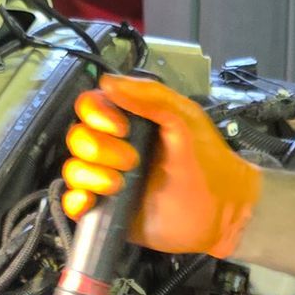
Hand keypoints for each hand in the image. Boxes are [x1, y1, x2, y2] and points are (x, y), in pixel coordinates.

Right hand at [61, 72, 263, 257]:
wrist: (220, 211)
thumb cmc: (208, 162)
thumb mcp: (186, 118)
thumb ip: (151, 96)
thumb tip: (108, 83)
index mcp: (130, 121)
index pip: (90, 106)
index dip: (97, 115)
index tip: (121, 128)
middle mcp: (115, 148)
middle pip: (78, 137)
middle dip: (101, 149)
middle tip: (132, 161)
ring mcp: (109, 179)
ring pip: (74, 169)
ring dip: (92, 175)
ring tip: (120, 185)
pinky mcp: (108, 209)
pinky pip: (74, 202)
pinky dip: (75, 201)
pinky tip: (93, 201)